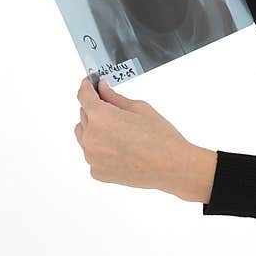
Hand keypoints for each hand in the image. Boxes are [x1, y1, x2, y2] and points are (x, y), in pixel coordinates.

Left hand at [73, 76, 216, 202]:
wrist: (171, 167)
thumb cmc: (161, 138)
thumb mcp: (140, 108)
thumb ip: (115, 97)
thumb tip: (103, 89)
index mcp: (102, 118)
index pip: (83, 96)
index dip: (86, 85)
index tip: (90, 82)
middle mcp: (92, 138)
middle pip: (83, 115)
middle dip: (95, 108)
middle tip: (114, 108)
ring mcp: (92, 158)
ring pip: (84, 135)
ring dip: (94, 128)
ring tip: (118, 131)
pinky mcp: (97, 172)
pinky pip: (92, 154)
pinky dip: (100, 148)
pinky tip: (120, 148)